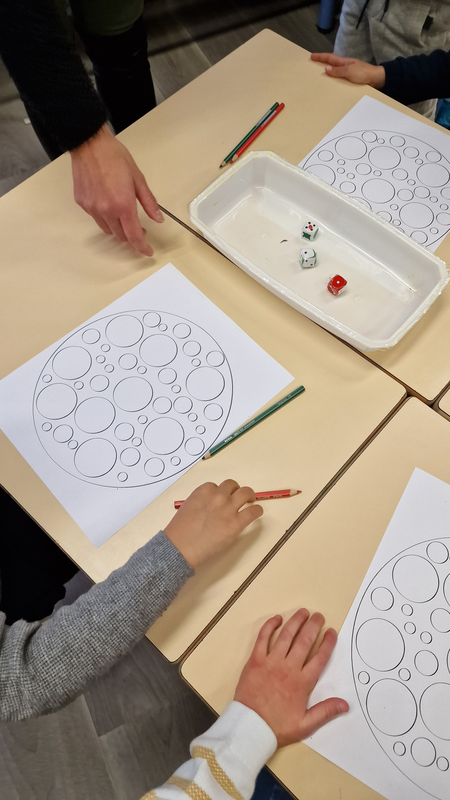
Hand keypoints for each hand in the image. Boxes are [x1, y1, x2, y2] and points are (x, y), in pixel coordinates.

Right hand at [70, 124, 162, 255]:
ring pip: (107, 229)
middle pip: (120, 236)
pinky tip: (108, 204)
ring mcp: (92, 208)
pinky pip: (96, 218)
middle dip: (131, 237)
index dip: (142, 247)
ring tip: (123, 216)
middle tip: (140, 229)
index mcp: (123, 205)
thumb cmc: (114, 157)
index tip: (147, 252)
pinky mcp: (82, 203)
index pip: (134, 236)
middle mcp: (106, 210)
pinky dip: (105, 217)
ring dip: (118, 228)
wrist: (89, 143)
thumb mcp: (138, 178)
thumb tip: (158, 218)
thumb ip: (148, 202)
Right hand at [164, 480, 262, 567]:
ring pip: (246, 492)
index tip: (221, 499)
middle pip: (232, 485)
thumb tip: (211, 506)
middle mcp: (218, 496)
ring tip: (250, 501)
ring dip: (249, 495)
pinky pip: (254, 511)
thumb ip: (201, 502)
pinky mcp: (237, 523)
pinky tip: (256, 513)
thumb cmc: (180, 531)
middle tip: (237, 498)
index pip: (216, 486)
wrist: (181, 546)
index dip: (220, 493)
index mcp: (204, 491)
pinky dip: (257, 510)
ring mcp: (229, 508)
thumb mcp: (188, 507)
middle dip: (235, 490)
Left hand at [234, 608, 348, 746]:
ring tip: (303, 612)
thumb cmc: (277, 727)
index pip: (320, 658)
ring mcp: (271, 662)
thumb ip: (325, 712)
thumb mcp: (305, 725)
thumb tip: (345, 704)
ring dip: (296, 621)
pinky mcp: (256, 660)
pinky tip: (277, 619)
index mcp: (302, 683)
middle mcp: (288, 668)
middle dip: (313, 626)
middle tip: (319, 616)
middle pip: (305, 641)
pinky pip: (263, 638)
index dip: (327, 643)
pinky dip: (270, 626)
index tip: (332, 632)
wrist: (250, 728)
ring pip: (286, 636)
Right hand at [311, 53, 385, 89]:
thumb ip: (337, 71)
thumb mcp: (349, 71)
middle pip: (331, 64)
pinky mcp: (351, 81)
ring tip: (319, 77)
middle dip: (322, 64)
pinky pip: (339, 80)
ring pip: (335, 72)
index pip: (330, 58)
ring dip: (327, 73)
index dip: (320, 57)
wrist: (377, 80)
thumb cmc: (363, 73)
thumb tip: (326, 68)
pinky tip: (331, 86)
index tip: (311, 56)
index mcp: (344, 62)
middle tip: (312, 66)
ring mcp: (348, 74)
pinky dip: (333, 81)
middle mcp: (345, 67)